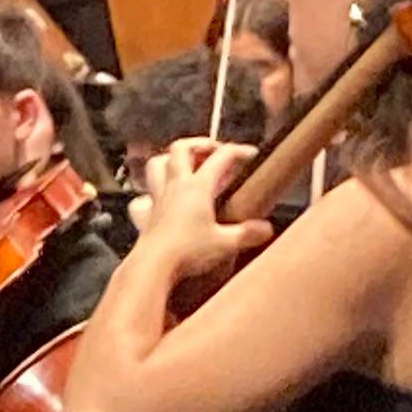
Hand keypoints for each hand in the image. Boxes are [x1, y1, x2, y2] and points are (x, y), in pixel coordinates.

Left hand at [130, 137, 271, 284]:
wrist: (152, 266)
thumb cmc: (188, 252)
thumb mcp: (225, 244)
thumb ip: (248, 234)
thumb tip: (266, 228)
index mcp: (197, 187)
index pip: (220, 157)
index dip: (238, 151)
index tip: (251, 154)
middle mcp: (175, 186)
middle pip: (180, 148)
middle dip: (199, 144)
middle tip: (214, 152)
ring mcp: (158, 198)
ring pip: (157, 164)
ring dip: (172, 159)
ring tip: (187, 166)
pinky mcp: (146, 215)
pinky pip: (144, 195)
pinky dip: (153, 192)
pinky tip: (162, 199)